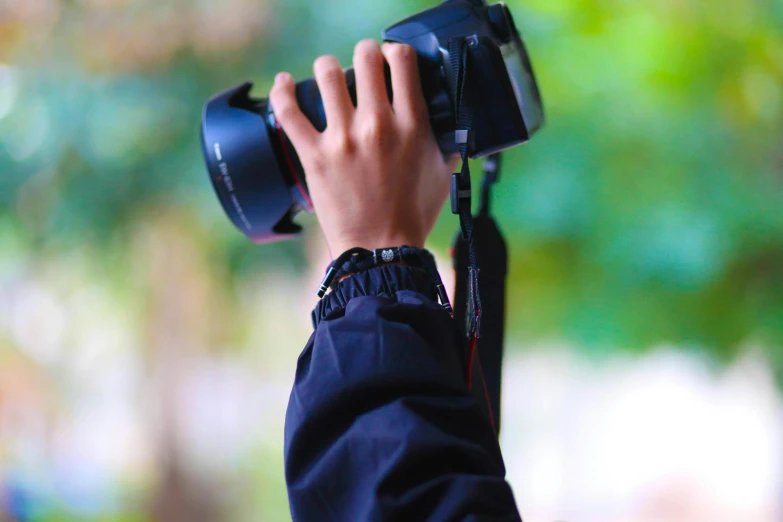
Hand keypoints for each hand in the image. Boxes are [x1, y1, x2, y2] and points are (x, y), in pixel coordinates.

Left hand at [269, 39, 459, 255]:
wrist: (381, 249)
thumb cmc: (412, 215)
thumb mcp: (441, 173)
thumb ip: (446, 142)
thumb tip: (450, 125)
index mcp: (411, 125)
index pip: (402, 61)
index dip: (395, 52)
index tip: (391, 58)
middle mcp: (377, 125)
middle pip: (365, 58)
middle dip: (364, 53)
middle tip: (362, 63)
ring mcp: (343, 138)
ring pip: (327, 74)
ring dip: (327, 67)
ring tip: (328, 73)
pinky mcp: (315, 155)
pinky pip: (289, 111)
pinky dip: (282, 91)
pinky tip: (283, 82)